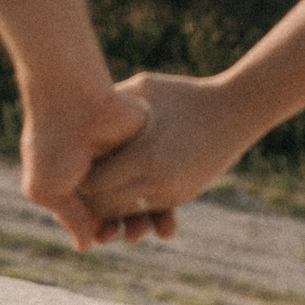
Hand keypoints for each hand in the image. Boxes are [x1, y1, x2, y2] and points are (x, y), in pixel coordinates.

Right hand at [20, 84, 170, 248]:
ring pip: (142, 199)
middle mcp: (102, 171)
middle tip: (126, 234)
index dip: (101, 228)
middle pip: (121, 210)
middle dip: (124, 226)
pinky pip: (162, 181)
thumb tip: (86, 246)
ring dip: (145, 219)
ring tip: (144, 228)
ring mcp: (125, 159)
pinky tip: (166, 219)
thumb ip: (70, 218)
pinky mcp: (146, 148)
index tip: (104, 236)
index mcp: (75, 180)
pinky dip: (166, 202)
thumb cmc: (53, 144)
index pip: (95, 214)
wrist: (74, 99)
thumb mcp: (48, 188)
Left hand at [79, 73, 251, 235]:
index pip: (93, 184)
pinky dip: (132, 207)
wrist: (235, 112)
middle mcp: (157, 181)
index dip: (77, 180)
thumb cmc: (183, 94)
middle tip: (75, 187)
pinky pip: (147, 211)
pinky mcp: (182, 197)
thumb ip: (110, 103)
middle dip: (89, 201)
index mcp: (143, 154)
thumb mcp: (144, 89)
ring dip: (110, 210)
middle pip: (106, 207)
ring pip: (125, 215)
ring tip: (96, 194)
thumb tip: (77, 110)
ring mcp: (171, 193)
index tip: (68, 168)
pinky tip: (121, 194)